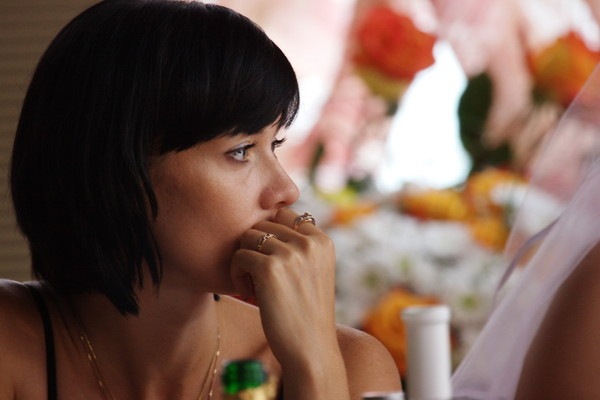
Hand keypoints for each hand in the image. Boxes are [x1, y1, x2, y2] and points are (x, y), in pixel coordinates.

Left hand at [230, 208, 339, 366]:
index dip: (271, 234)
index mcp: (323, 241)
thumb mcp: (315, 271)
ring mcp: (291, 254)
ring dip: (244, 258)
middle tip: (257, 275)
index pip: (286, 214)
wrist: (311, 349)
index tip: (270, 259)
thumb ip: (300, 246)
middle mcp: (310, 242)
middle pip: (264, 223)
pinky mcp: (270, 269)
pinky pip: (240, 255)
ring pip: (249, 236)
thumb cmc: (306, 313)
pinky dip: (236, 273)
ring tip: (251, 283)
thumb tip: (268, 219)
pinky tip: (247, 291)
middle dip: (255, 246)